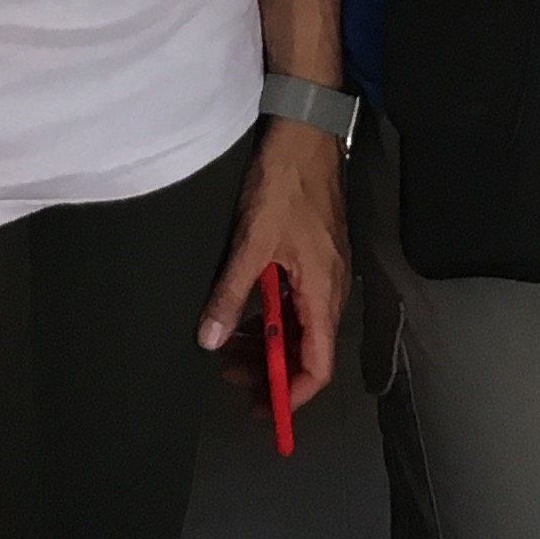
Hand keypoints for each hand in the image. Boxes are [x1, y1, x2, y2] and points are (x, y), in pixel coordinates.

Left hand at [195, 122, 345, 409]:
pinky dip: (272, 314)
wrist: (304, 132)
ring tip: (228, 345)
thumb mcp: (252, 243)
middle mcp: (330, 287)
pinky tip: (243, 310)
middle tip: (231, 377)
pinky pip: (297, 300)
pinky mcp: (314, 254)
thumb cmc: (286, 183)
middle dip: (272, 370)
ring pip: (300, 325)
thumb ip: (231, 294)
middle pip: (308, 350)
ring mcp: (324, 270)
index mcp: (323, 292)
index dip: (292, 394)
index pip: (319, 365)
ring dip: (269, 342)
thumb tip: (209, 339)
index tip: (262, 406)